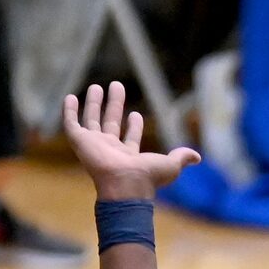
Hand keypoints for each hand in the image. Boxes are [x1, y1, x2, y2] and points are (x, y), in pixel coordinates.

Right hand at [62, 82, 199, 199]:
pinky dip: (69, 111)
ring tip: (96, 86)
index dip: (135, 127)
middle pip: (111, 122)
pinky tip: (70, 97)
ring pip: (92, 119)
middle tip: (117, 85)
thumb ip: (181, 158)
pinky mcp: (79, 141)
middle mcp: (110, 149)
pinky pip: (71, 123)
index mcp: (129, 156)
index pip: (131, 138)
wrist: (124, 183)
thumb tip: (198, 157)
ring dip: (94, 103)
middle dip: (114, 104)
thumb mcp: (170, 165)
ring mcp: (94, 145)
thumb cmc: (147, 177)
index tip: (137, 114)